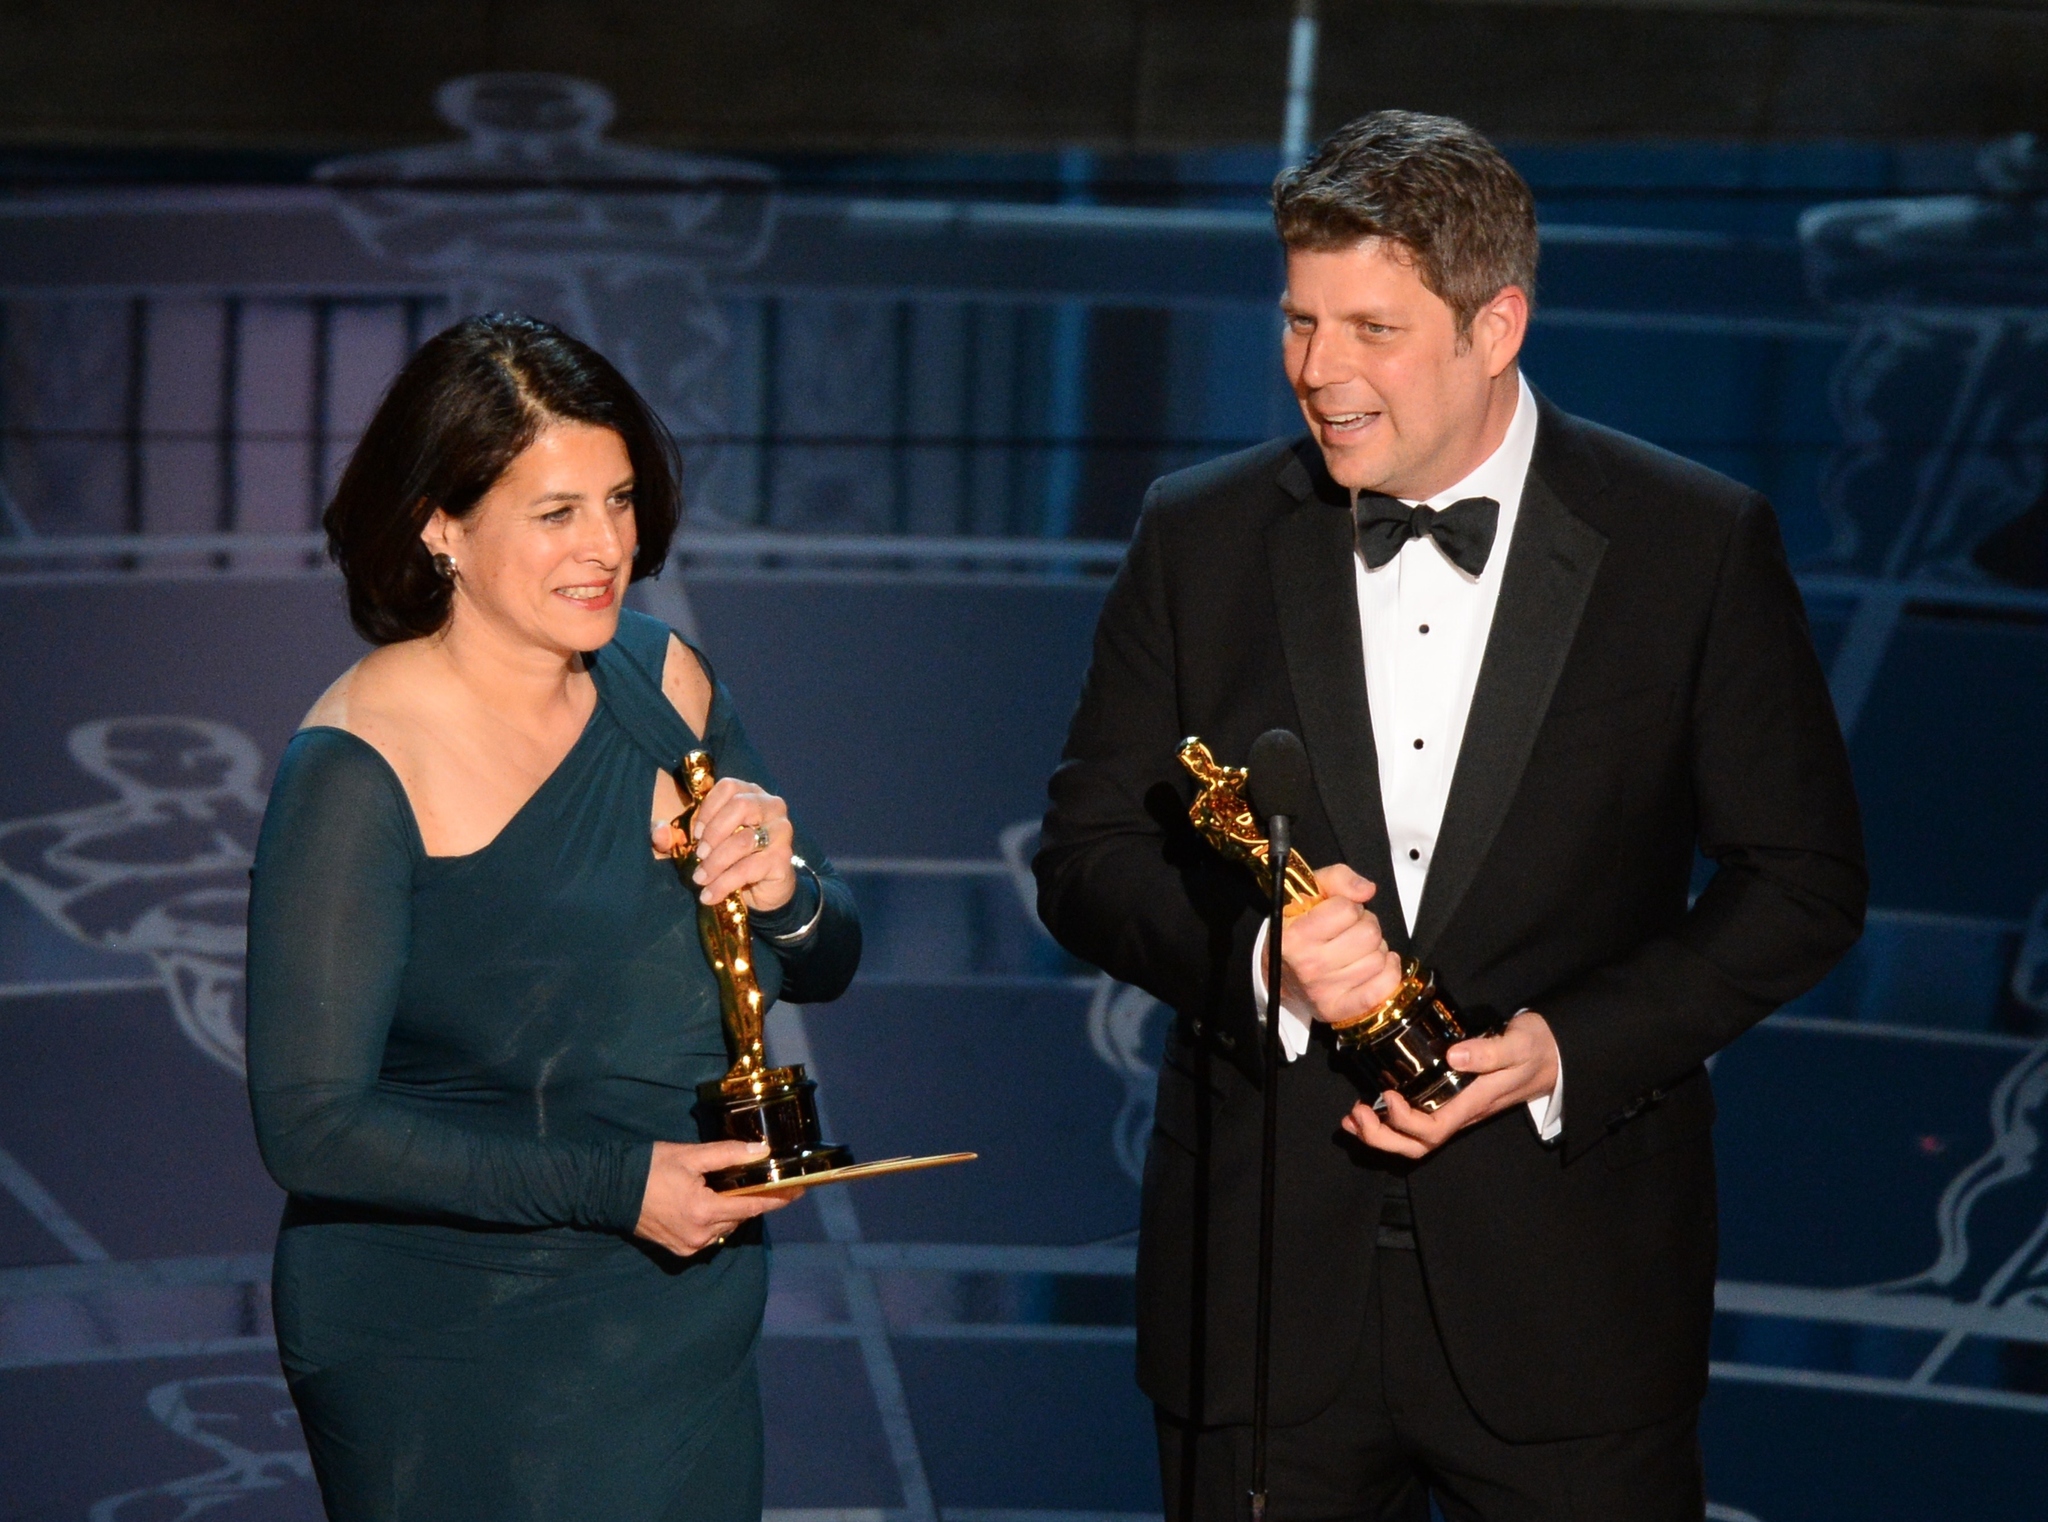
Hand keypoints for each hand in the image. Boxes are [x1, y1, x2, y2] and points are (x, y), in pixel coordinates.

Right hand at [634, 1139, 801, 1255]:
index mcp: (704, 1211)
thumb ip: (728, 1154)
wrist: (609, 1190)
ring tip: (738, 1188)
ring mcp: (689, 1246)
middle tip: (766, 1180)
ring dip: (734, 1209)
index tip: (800, 1190)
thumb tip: (762, 1151)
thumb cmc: (650, 1168)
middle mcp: (700, 1235)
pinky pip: (710, 1235)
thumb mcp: (690, 1155)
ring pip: (726, 1227)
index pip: (753, 1205)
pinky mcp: (679, 1250)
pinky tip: (714, 1202)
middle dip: (753, 1199)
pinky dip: (717, 1219)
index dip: (778, 1198)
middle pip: (740, 1216)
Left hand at [649, 776, 795, 911]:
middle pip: (741, 806)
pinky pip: (749, 868)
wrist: (762, 891)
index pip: (728, 787)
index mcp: (751, 794)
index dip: (708, 808)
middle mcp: (771, 807)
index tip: (695, 833)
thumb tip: (658, 833)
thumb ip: (675, 836)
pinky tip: (710, 895)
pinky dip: (725, 883)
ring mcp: (781, 832)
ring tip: (700, 879)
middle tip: (699, 854)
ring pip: (744, 841)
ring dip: (716, 862)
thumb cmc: (731, 858)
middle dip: (714, 832)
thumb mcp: (699, 844)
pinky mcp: (783, 859)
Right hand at [1280, 863, 1406, 1024]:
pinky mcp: (1340, 1010)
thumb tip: (1367, 890)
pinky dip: (1388, 972)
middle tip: (1350, 931)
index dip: (1348, 906)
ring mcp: (1325, 991)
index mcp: (1296, 936)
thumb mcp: (1309, 894)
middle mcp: (1309, 966)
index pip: (1346, 909)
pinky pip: (1384, 987)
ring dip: (1375, 949)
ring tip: (1357, 949)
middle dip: (1365, 926)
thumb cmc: (1298, 928)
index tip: (1338, 912)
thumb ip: (1338, 878)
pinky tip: (1377, 964)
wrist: (1279, 973)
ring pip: (1379, 959)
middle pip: (1368, 935)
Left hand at [1341, 1010, 1560, 1157]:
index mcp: (1474, 1104)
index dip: (1405, 1122)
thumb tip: (1453, 1056)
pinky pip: (1416, 1126)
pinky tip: (1369, 1108)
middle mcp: (1462, 1115)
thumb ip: (1488, 1051)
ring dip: (1379, 1135)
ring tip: (1352, 1117)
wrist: (1554, 1056)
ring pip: (1414, 1142)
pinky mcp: (1451, 1103)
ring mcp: (1456, 1112)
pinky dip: (1387, 1123)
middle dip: (1382, 1138)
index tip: (1387, 1096)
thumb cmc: (1536, 1049)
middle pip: (1418, 1147)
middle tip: (1355, 1113)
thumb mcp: (1517, 1044)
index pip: (1434, 1129)